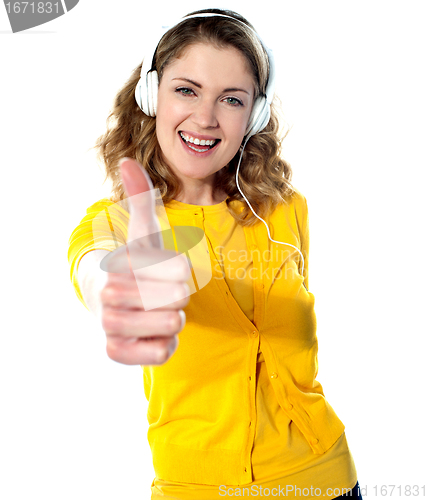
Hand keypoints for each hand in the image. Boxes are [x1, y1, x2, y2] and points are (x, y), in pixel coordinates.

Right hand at [100, 158, 190, 364]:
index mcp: (121, 262)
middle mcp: (110, 294)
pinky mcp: (116, 352)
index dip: (181, 270)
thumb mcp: (144, 232)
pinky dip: (165, 344)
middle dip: (177, 295)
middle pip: (179, 297)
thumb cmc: (138, 264)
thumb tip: (127, 160)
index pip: (181, 269)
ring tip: (156, 311)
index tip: (163, 269)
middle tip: (159, 292)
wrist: (114, 302)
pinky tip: (151, 333)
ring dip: (172, 318)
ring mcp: (111, 325)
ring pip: (173, 323)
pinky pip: (160, 353)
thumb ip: (141, 199)